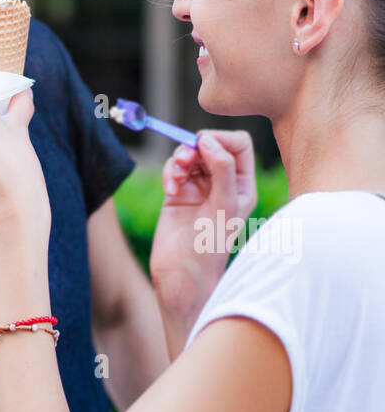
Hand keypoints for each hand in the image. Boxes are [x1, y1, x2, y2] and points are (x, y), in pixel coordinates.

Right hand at [150, 130, 256, 334]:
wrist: (182, 274)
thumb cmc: (210, 246)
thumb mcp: (224, 205)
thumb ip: (222, 169)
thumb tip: (207, 139)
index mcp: (242, 184)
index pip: (239, 144)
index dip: (222, 138)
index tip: (204, 142)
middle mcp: (223, 183)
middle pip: (211, 144)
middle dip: (196, 147)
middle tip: (186, 160)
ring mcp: (199, 187)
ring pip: (190, 154)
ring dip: (180, 159)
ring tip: (176, 176)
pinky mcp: (178, 192)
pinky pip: (173, 168)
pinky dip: (169, 172)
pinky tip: (169, 189)